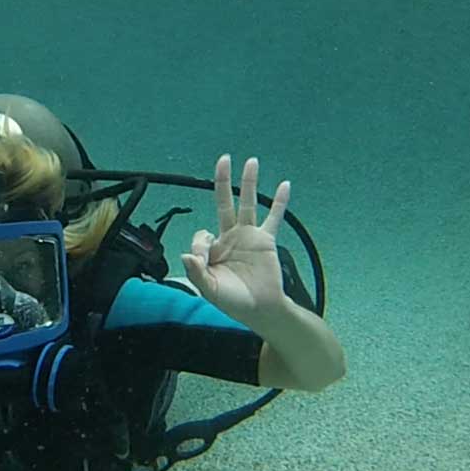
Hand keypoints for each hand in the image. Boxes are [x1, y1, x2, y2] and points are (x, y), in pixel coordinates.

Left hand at [180, 155, 289, 324]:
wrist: (260, 309)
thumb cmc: (233, 301)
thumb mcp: (209, 289)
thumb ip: (196, 271)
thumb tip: (185, 254)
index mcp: (213, 249)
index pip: (202, 234)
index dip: (200, 245)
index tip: (203, 261)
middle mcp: (230, 237)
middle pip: (224, 203)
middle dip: (223, 181)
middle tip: (223, 160)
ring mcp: (249, 236)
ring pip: (248, 204)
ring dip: (249, 183)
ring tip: (251, 161)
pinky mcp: (266, 240)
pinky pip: (274, 217)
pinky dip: (279, 202)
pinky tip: (284, 185)